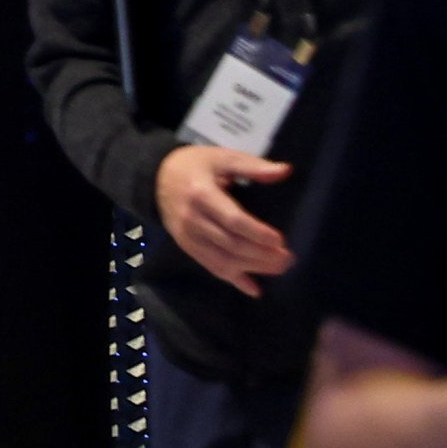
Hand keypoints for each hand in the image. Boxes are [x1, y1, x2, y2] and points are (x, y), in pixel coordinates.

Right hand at [153, 143, 295, 295]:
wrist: (158, 176)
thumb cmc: (196, 165)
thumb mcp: (223, 158)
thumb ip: (253, 166)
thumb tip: (285, 171)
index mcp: (201, 194)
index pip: (232, 220)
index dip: (257, 233)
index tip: (280, 240)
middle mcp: (192, 219)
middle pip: (230, 244)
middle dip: (262, 255)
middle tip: (288, 258)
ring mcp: (188, 236)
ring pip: (223, 260)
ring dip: (253, 268)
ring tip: (279, 268)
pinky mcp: (187, 246)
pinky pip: (211, 266)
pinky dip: (234, 280)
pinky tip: (254, 289)